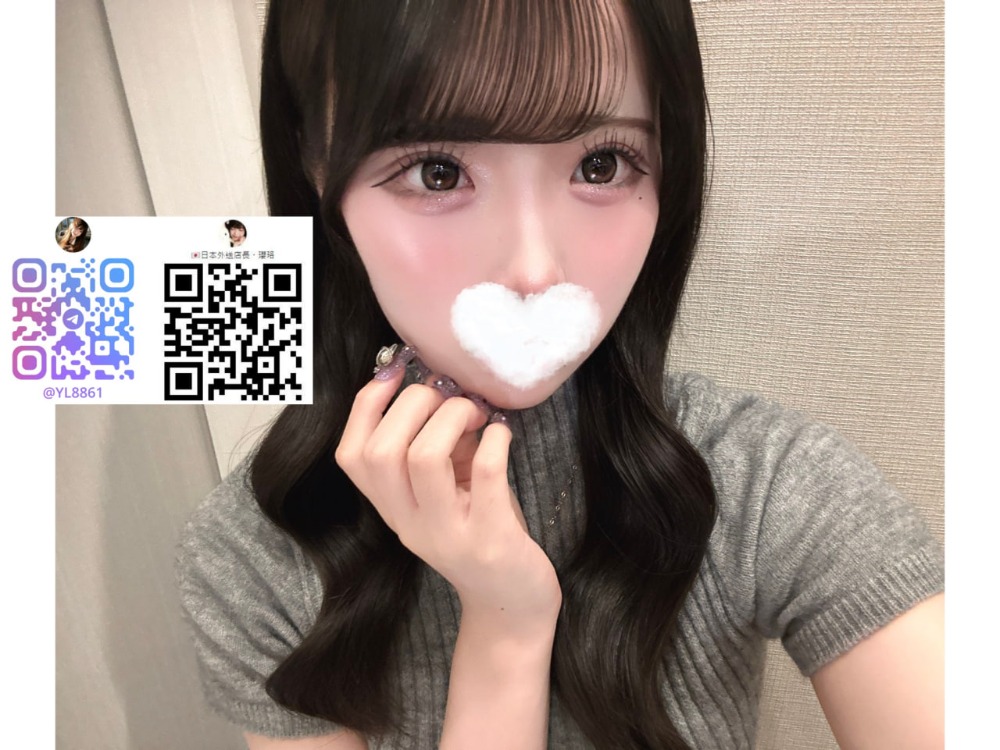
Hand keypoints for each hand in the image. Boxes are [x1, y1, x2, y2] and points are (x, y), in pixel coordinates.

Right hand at [335, 369, 561, 625]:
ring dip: (451, 418)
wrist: (513, 602)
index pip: (351, 455)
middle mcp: (410, 523)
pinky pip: (484, 475)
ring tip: (476, 414)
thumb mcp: (450, 488)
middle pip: (382, 451)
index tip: (395, 374)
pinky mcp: (491, 541)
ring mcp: (448, 535)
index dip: (366, 406)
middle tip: (451, 397)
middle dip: (415, 403)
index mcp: (392, 508)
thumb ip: (441, 444)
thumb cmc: (483, 531)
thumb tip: (443, 387)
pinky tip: (502, 434)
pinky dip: (494, 440)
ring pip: (422, 458)